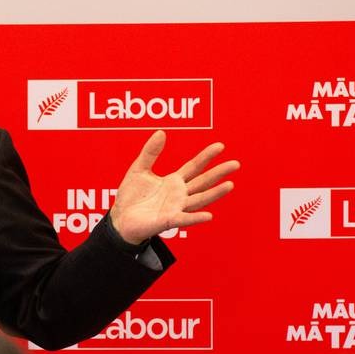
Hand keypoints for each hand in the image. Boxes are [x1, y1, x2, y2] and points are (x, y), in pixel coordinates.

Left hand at [108, 130, 237, 244]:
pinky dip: (195, 218)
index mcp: (173, 182)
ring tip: (229, 185)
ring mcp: (175, 208)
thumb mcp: (139, 169)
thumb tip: (161, 132)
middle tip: (235, 164)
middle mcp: (179, 195)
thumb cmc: (131, 196)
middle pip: (203, 182)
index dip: (206, 156)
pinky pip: (183, 219)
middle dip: (218, 173)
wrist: (119, 218)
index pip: (194, 166)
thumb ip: (150, 152)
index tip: (220, 146)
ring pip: (199, 200)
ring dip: (214, 193)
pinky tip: (208, 215)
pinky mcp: (167, 221)